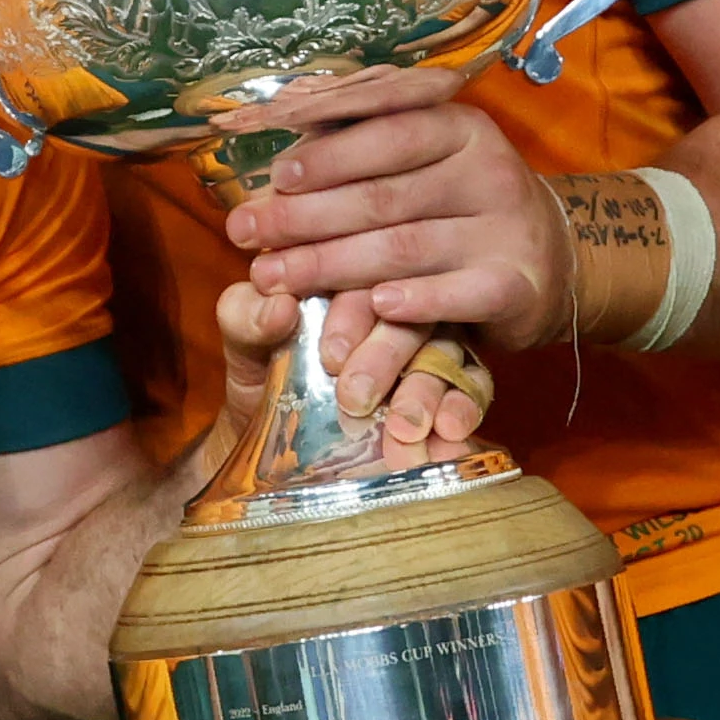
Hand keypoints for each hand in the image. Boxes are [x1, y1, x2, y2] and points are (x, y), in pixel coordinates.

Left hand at [210, 277, 494, 460]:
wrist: (276, 442)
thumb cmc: (263, 371)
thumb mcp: (245, 341)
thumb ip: (247, 317)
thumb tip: (277, 306)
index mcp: (352, 276)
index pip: (364, 278)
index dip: (351, 314)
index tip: (331, 354)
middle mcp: (401, 302)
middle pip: (410, 315)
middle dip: (387, 356)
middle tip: (356, 397)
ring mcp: (432, 343)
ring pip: (447, 352)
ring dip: (427, 390)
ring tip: (403, 425)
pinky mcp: (455, 386)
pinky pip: (473, 390)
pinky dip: (464, 409)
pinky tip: (448, 431)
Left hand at [220, 72, 584, 397]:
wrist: (550, 259)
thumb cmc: (457, 205)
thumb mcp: (422, 160)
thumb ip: (361, 144)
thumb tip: (277, 124)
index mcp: (460, 127)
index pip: (388, 132)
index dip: (329, 154)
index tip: (276, 176)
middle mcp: (487, 171)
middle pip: (383, 195)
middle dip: (305, 216)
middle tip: (245, 232)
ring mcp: (505, 228)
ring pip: (406, 246)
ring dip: (331, 264)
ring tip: (272, 276)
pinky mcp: (516, 284)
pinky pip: (461, 294)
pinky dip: (417, 302)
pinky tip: (375, 305)